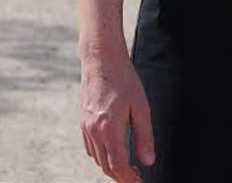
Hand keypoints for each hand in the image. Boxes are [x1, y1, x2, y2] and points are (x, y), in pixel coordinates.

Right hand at [81, 51, 153, 181]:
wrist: (101, 60)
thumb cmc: (123, 80)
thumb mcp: (141, 107)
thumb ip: (145, 136)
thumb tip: (148, 160)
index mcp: (110, 128)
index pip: (119, 166)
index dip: (130, 179)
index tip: (140, 182)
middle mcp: (94, 131)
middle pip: (107, 166)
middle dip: (122, 177)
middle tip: (137, 178)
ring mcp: (86, 128)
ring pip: (98, 159)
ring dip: (112, 168)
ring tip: (129, 168)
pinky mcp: (83, 122)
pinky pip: (91, 148)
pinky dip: (102, 156)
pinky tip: (113, 152)